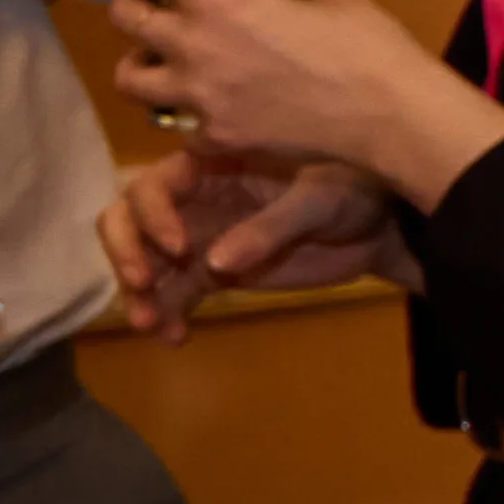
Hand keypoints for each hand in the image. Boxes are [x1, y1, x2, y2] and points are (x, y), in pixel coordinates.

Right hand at [98, 146, 394, 333]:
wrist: (379, 228)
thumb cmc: (352, 192)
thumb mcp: (319, 201)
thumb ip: (270, 228)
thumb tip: (215, 263)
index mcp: (212, 166)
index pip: (155, 184)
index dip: (152, 214)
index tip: (178, 248)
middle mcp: (195, 200)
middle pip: (129, 219)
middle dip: (124, 250)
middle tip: (143, 283)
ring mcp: (201, 238)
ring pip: (145, 261)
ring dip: (139, 293)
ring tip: (150, 324)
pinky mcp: (215, 274)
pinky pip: (176, 293)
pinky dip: (168, 314)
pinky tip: (175, 337)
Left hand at [104, 0, 501, 200]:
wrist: (391, 116)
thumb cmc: (372, 46)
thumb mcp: (334, 1)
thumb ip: (292, 0)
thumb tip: (294, 7)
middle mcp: (195, 44)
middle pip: (124, 17)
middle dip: (133, 4)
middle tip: (152, 3)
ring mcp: (201, 97)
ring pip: (130, 78)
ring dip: (142, 64)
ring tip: (163, 63)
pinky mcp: (218, 137)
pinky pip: (181, 126)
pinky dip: (190, 116)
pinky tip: (214, 111)